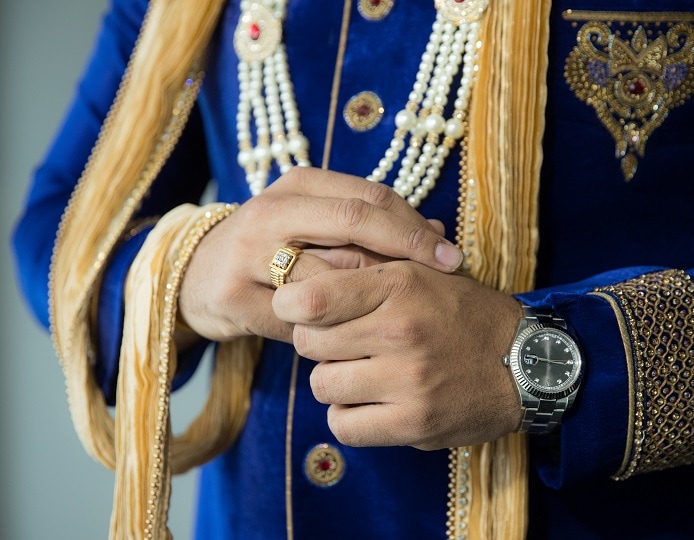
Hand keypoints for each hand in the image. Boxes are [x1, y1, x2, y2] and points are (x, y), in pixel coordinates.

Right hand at [178, 168, 462, 341]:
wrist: (200, 274)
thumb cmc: (276, 246)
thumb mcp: (318, 224)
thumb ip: (372, 226)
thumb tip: (439, 231)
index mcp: (298, 185)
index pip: (369, 198)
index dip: (414, 227)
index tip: (451, 255)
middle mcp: (271, 212)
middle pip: (353, 226)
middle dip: (406, 253)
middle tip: (444, 277)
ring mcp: (247, 253)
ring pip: (329, 277)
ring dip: (370, 298)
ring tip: (402, 311)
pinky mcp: (233, 296)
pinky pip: (301, 320)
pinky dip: (333, 329)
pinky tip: (356, 335)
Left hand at [272, 260, 524, 449]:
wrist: (527, 362)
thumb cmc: (466, 314)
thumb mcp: (424, 273)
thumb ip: (369, 267)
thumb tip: (305, 265)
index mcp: (399, 284)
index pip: (311, 298)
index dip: (291, 305)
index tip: (297, 309)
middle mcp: (400, 330)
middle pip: (310, 343)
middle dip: (318, 343)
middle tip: (343, 342)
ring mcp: (407, 380)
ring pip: (322, 385)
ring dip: (335, 381)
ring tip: (363, 372)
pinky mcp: (413, 423)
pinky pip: (343, 425)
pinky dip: (350, 417)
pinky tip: (370, 403)